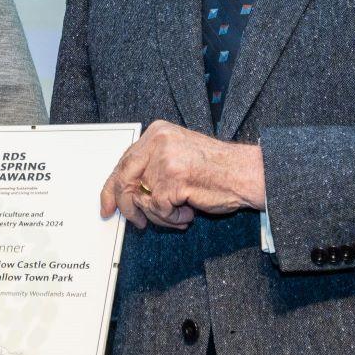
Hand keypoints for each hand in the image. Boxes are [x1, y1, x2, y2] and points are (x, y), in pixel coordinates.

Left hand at [99, 120, 265, 231]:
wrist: (247, 173)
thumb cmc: (217, 169)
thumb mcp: (178, 156)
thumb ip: (152, 165)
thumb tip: (125, 191)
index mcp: (157, 132)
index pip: (124, 161)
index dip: (112, 186)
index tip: (107, 204)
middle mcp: (157, 141)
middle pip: (123, 178)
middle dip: (125, 205)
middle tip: (134, 222)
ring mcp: (164, 159)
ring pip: (141, 198)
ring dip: (159, 215)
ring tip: (178, 214)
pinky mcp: (173, 179)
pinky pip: (158, 208)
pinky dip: (171, 218)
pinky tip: (188, 213)